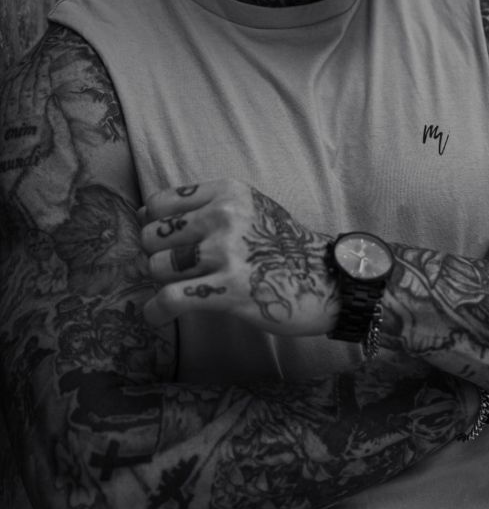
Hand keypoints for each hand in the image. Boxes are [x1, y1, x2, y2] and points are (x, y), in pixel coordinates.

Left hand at [140, 180, 337, 333]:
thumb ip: (204, 206)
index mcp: (228, 193)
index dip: (153, 225)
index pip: (160, 204)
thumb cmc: (284, 247)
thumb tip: (142, 215)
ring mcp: (227, 253)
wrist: (326, 279)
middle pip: (153, 236)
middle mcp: (225, 216)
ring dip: (161, 284)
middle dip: (156, 257)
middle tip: (173, 272)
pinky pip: (170, 298)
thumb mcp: (250, 209)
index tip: (163, 242)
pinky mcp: (229, 289)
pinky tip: (157, 316)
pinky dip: (156, 311)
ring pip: (158, 267)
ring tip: (177, 291)